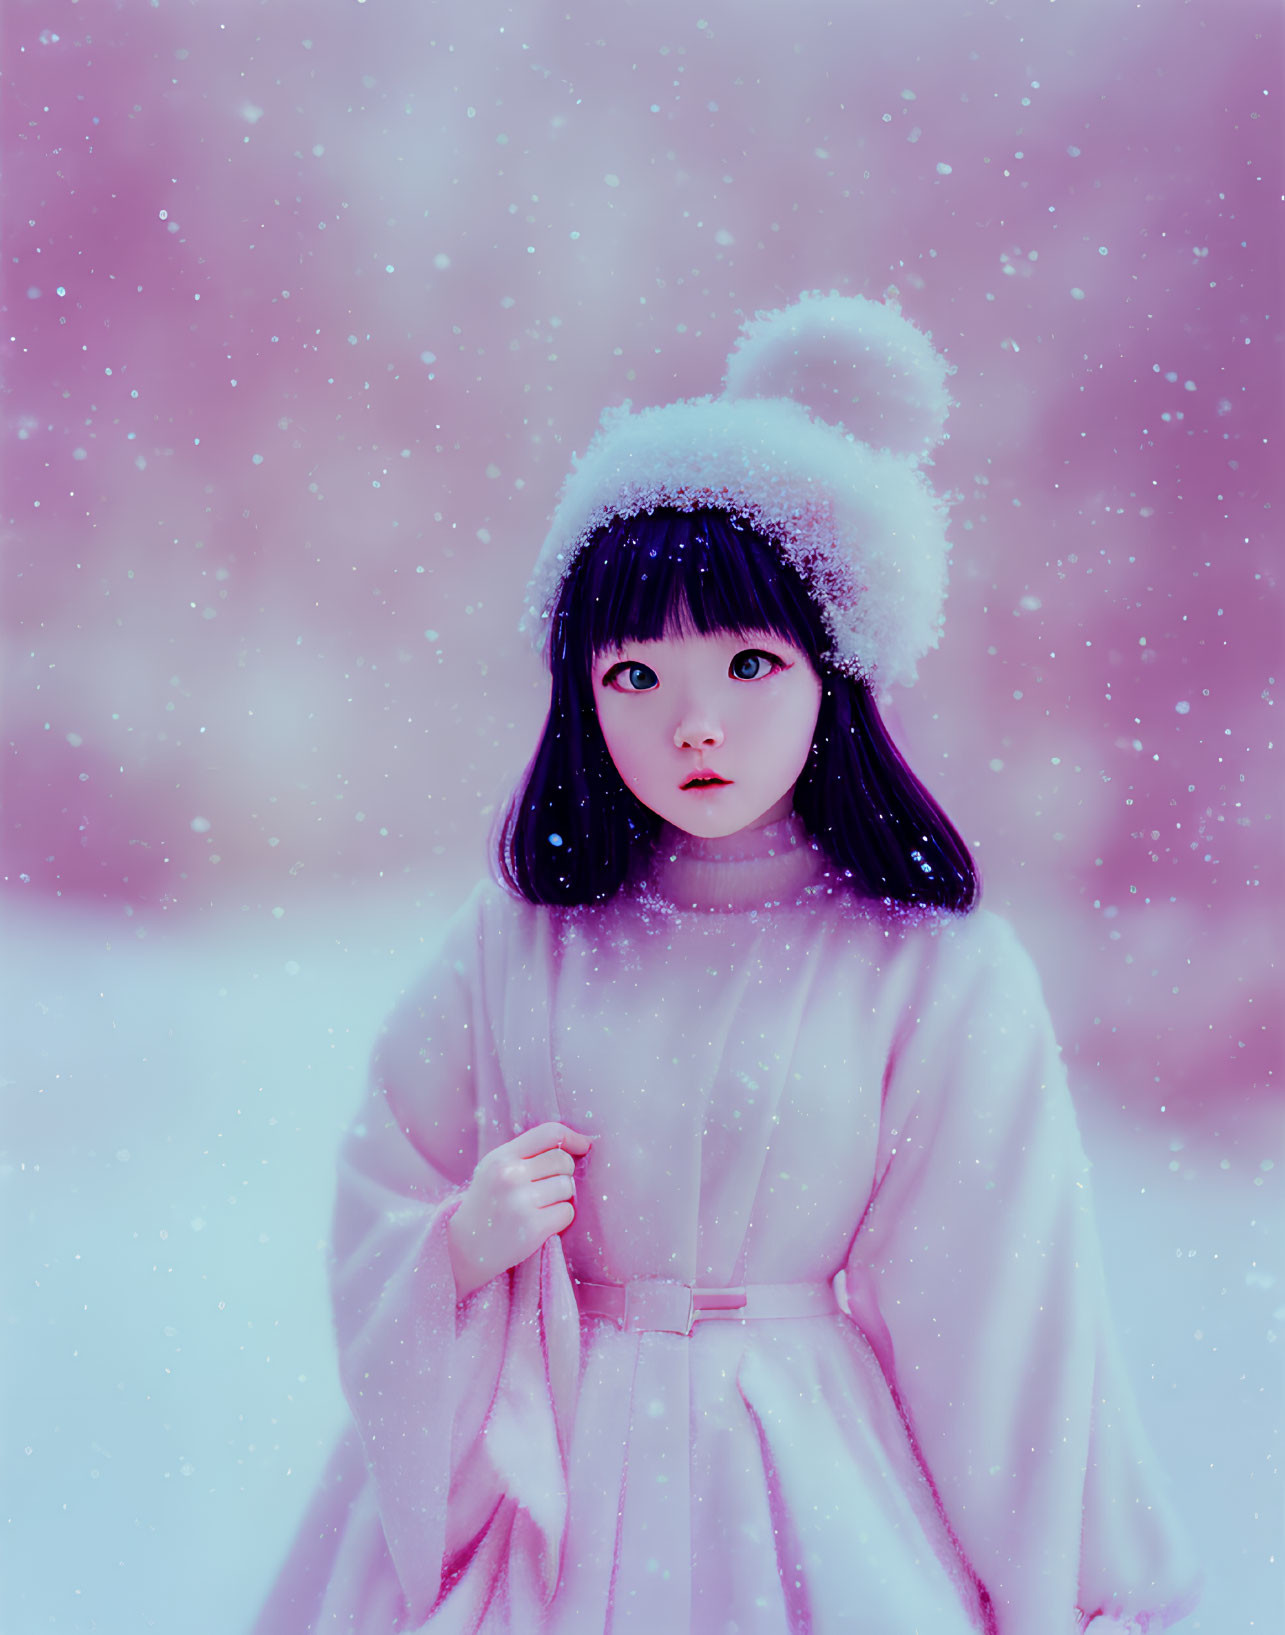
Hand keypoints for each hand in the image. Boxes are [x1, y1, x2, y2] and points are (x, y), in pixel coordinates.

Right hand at [446, 1121, 595, 1300]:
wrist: (465, 1246)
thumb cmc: (489, 1202)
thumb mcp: (496, 1168)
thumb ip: (528, 1153)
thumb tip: (579, 1142)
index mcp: (502, 1156)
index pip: (550, 1132)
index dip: (573, 1137)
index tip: (584, 1146)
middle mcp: (510, 1175)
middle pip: (563, 1161)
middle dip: (562, 1174)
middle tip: (544, 1188)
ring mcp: (521, 1202)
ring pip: (568, 1187)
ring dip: (560, 1198)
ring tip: (537, 1207)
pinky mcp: (532, 1228)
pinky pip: (567, 1212)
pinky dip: (560, 1218)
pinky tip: (540, 1222)